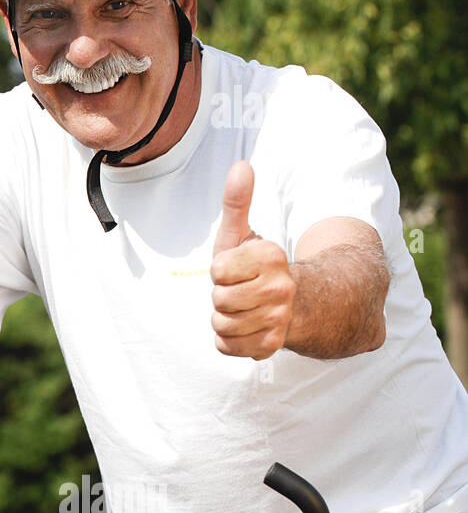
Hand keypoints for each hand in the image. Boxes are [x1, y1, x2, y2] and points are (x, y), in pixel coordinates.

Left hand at [210, 161, 295, 359]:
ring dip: (223, 318)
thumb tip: (241, 165)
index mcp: (272, 257)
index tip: (236, 268)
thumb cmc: (255, 266)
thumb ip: (237, 202)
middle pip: (218, 299)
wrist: (294, 304)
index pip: (218, 270)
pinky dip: (228, 340)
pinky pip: (226, 346)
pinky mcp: (271, 346)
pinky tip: (245, 328)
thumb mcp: (242, 234)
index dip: (220, 270)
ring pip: (220, 325)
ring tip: (242, 309)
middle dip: (221, 296)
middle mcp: (282, 289)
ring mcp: (279, 319)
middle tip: (239, 291)